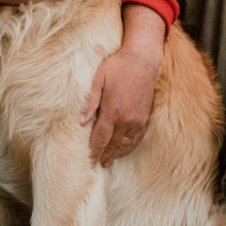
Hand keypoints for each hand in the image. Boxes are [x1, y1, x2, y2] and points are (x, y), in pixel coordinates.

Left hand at [81, 6, 164, 165]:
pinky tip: (125, 149)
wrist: (142, 60)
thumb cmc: (118, 66)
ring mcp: (137, 119)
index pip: (100, 138)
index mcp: (112, 111)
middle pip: (113, 145)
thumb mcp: (99, 80)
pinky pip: (137, 137)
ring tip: (109, 161)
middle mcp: (126, 119)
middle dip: (104, 156)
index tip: (89, 161)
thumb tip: (81, 121)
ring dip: (117, 154)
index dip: (94, 151)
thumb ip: (90, 102)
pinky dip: (130, 146)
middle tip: (98, 165)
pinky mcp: (145, 116)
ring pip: (126, 144)